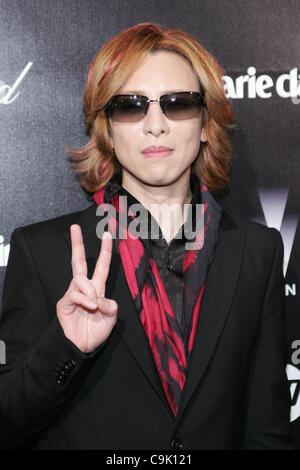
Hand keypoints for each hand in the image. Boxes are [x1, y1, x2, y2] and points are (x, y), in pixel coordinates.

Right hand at [56, 224, 117, 352]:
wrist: (82, 346)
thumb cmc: (96, 332)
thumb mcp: (111, 318)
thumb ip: (110, 306)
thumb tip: (99, 298)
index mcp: (97, 288)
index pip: (100, 266)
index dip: (105, 251)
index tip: (107, 236)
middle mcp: (84, 288)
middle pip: (79, 261)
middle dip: (77, 244)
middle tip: (75, 227)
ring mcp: (73, 293)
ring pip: (80, 279)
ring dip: (90, 290)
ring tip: (94, 306)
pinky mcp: (65, 302)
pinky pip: (75, 293)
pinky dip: (85, 299)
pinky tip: (90, 307)